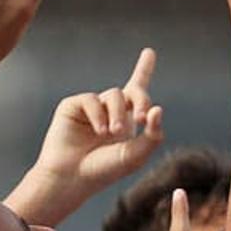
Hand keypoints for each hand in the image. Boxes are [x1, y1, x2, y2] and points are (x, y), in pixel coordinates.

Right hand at [33, 49, 165, 195]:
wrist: (72, 178)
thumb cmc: (104, 170)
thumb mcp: (135, 155)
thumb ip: (152, 135)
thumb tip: (159, 109)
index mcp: (128, 121)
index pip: (138, 91)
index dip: (143, 70)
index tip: (149, 52)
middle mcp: (111, 111)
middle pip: (133, 91)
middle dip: (142, 100)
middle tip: (143, 117)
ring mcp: (92, 108)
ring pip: (115, 95)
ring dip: (118, 114)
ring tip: (112, 134)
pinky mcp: (73, 106)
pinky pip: (91, 99)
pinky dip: (98, 114)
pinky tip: (98, 131)